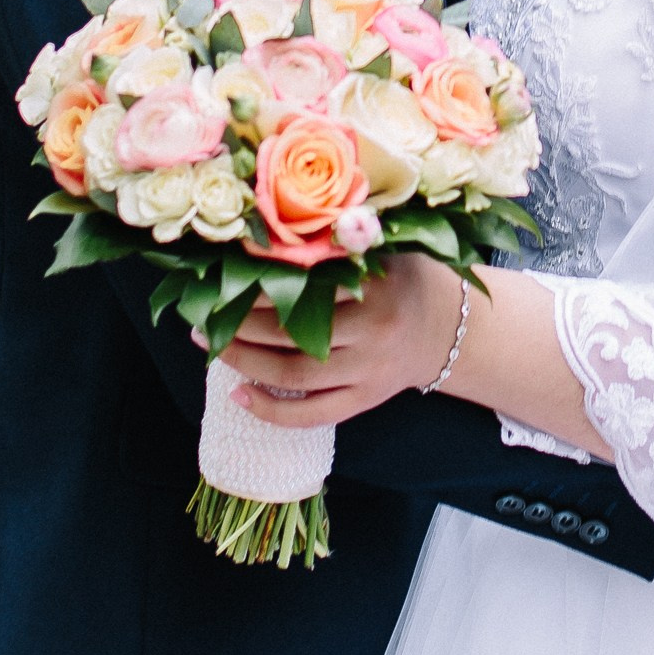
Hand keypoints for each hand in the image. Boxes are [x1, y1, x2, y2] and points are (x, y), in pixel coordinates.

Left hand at [216, 260, 458, 429]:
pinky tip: (238, 396)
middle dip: (239, 326)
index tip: (222, 279)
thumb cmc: (405, 278)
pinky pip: (313, 415)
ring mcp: (368, 372)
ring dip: (245, 363)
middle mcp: (374, 332)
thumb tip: (266, 240)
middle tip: (201, 315)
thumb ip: (340, 242)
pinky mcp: (365, 400)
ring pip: (295, 375)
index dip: (259, 287)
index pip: (305, 288)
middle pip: (292, 334)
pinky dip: (271, 411)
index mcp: (377, 286)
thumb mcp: (386, 248)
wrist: (451, 328)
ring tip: (211, 347)